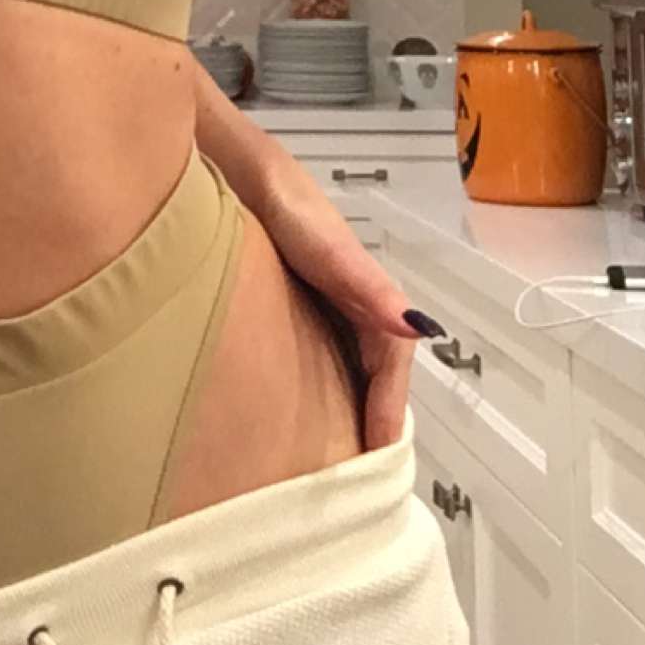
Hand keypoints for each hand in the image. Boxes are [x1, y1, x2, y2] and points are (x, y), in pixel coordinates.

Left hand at [258, 171, 435, 451]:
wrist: (228, 164)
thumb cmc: (279, 199)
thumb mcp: (322, 241)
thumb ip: (362, 280)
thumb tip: (416, 328)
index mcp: (364, 294)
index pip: (389, 365)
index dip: (386, 412)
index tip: (377, 459)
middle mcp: (346, 306)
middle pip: (371, 374)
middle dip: (370, 422)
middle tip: (355, 479)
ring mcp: (318, 308)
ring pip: (343, 370)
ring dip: (344, 410)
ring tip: (328, 462)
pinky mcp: (286, 309)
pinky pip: (311, 360)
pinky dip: (315, 392)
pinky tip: (291, 417)